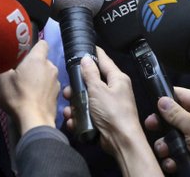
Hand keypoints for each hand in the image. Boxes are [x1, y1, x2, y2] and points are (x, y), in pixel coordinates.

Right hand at [0, 40, 58, 132]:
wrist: (34, 120)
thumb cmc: (17, 96)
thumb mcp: (2, 79)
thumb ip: (4, 66)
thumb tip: (4, 61)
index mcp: (38, 59)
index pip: (43, 43)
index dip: (34, 47)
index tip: (25, 54)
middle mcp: (51, 67)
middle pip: (43, 60)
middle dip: (34, 65)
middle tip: (21, 74)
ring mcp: (56, 82)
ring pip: (47, 74)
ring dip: (39, 78)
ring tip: (27, 88)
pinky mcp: (57, 95)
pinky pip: (49, 87)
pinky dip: (43, 90)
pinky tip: (34, 98)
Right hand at [64, 47, 161, 176]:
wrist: (121, 141)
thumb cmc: (112, 112)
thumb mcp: (98, 90)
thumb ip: (90, 74)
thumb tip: (86, 58)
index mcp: (117, 78)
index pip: (104, 60)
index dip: (93, 53)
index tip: (83, 47)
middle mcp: (114, 89)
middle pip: (91, 82)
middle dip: (77, 87)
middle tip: (67, 92)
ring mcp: (108, 104)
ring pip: (87, 98)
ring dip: (76, 105)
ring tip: (69, 110)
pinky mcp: (102, 118)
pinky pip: (88, 113)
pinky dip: (79, 116)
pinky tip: (72, 121)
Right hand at [144, 87, 189, 171]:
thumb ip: (176, 113)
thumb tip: (162, 101)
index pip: (182, 95)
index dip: (168, 97)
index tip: (154, 102)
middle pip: (174, 117)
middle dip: (162, 123)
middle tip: (152, 124)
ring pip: (173, 136)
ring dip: (165, 143)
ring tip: (164, 149)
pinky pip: (176, 152)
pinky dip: (171, 157)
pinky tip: (171, 162)